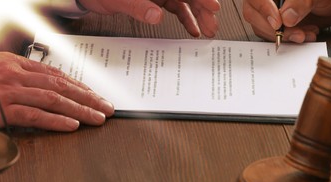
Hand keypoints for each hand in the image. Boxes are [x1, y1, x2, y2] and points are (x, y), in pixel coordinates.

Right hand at [0, 52, 114, 131]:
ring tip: (98, 118)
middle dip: (88, 97)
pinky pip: (35, 116)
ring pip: (54, 100)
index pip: (55, 74)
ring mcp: (10, 92)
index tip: (93, 94)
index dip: (78, 85)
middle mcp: (16, 75)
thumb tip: (35, 87)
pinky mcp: (1, 110)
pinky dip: (56, 121)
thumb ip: (14, 76)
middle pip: (61, 86)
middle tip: (107, 107)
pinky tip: (73, 125)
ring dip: (81, 110)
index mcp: (15, 63)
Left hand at [80, 0, 220, 37]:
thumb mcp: (117, 0)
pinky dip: (185, 18)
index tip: (212, 6)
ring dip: (196, 15)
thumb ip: (138, 6)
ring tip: (207, 30)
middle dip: (202, 8)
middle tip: (212, 25)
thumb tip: (156, 15)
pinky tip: (192, 29)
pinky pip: (175, 7)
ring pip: (184, 1)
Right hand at [242, 0, 330, 42]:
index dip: (263, 9)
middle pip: (253, 13)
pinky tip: (304, 35)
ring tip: (305, 35)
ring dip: (283, 36)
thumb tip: (286, 18)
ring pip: (261, 27)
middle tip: (297, 34)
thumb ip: (301, 3)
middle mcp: (268, 0)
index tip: (278, 23)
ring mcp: (268, 11)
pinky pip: (272, 35)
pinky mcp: (274, 24)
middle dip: (274, 29)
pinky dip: (288, 39)